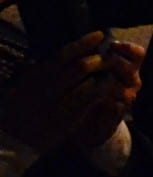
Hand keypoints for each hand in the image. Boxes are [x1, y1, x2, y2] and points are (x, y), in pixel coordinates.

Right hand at [0, 33, 130, 152]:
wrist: (13, 141)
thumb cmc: (18, 111)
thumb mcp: (24, 86)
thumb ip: (41, 71)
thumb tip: (62, 55)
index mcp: (35, 76)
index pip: (63, 55)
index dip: (83, 43)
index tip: (99, 35)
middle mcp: (47, 87)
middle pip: (81, 65)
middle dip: (101, 58)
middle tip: (112, 55)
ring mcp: (59, 102)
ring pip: (91, 80)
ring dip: (106, 73)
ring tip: (116, 71)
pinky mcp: (69, 117)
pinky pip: (93, 98)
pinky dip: (106, 89)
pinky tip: (112, 88)